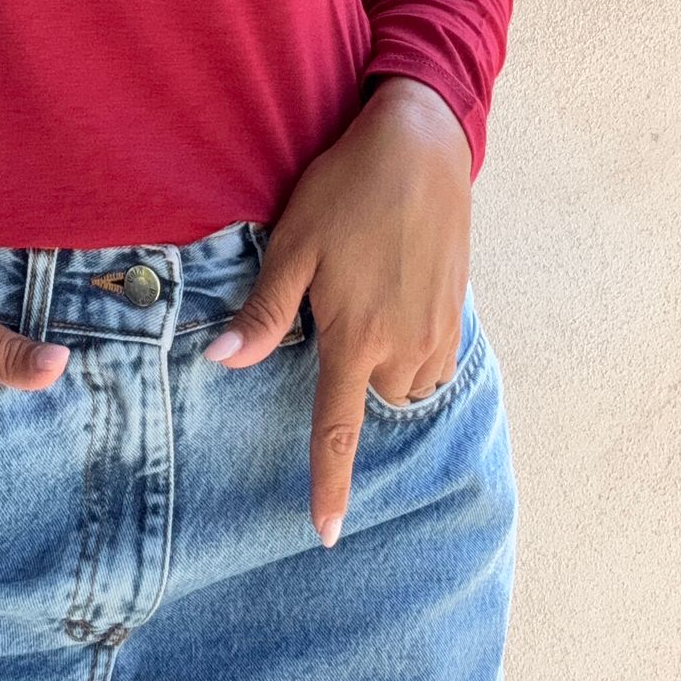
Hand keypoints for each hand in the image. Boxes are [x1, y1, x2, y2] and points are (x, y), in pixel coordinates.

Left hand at [204, 76, 472, 547]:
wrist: (420, 147)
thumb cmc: (345, 191)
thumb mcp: (294, 244)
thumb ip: (264, 311)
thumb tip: (222, 361)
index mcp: (355, 336)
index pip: (338, 427)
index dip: (330, 482)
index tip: (327, 532)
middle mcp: (402, 346)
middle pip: (373, 400)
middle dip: (353, 377)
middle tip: (335, 311)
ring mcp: (437, 331)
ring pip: (405, 383)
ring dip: (384, 363)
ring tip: (366, 299)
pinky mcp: (458, 311)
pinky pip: (432, 358)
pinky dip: (412, 346)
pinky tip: (395, 295)